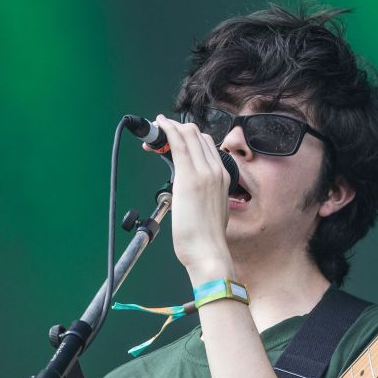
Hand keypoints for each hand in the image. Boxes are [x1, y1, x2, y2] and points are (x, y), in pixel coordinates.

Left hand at [152, 115, 235, 278]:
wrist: (209, 251)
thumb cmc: (207, 238)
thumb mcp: (213, 210)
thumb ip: (207, 196)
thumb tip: (195, 195)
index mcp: (223, 177)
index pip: (206, 145)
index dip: (186, 137)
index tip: (172, 141)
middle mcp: (216, 170)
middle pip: (197, 135)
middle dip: (175, 130)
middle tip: (158, 135)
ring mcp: (204, 173)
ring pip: (188, 135)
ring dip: (169, 128)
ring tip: (154, 131)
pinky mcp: (189, 178)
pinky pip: (178, 144)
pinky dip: (167, 131)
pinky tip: (158, 126)